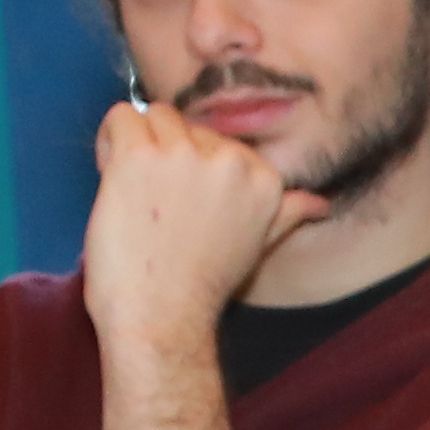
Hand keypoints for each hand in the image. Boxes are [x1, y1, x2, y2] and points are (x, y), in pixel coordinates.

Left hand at [81, 100, 329, 353]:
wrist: (163, 313)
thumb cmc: (204, 284)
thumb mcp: (259, 244)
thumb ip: (286, 213)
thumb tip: (320, 205)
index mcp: (265, 178)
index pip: (219, 141)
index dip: (192, 167)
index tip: (182, 202)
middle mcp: (231, 159)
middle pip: (186, 125)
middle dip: (165, 153)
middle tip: (155, 201)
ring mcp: (184, 154)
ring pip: (153, 116)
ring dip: (136, 144)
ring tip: (133, 189)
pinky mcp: (139, 155)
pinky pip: (120, 118)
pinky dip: (108, 141)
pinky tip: (113, 178)